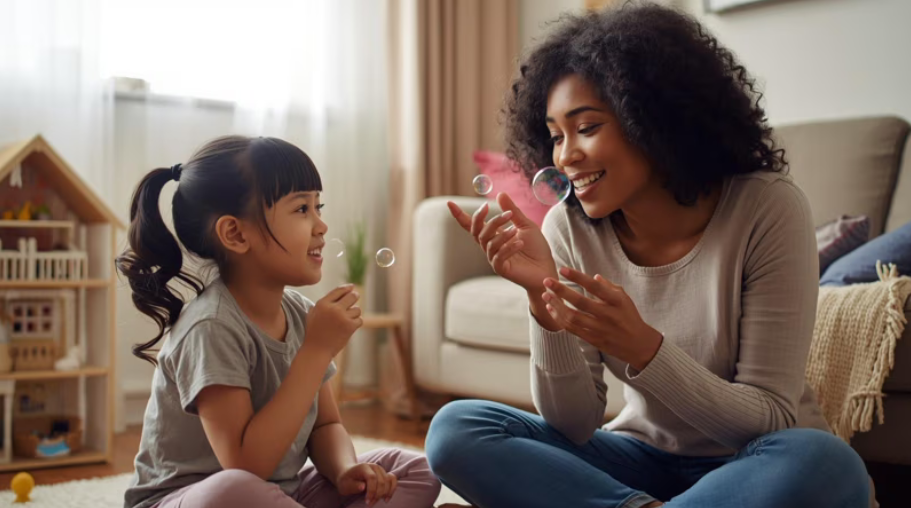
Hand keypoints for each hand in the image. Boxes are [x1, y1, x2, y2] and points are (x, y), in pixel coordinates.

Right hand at [305, 284, 362, 357]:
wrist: (316, 350)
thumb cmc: (314, 333)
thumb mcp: (312, 314)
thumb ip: (322, 303)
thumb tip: (336, 293)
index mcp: (323, 304)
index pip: (339, 290)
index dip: (347, 288)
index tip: (352, 287)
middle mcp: (333, 308)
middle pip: (352, 296)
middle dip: (355, 296)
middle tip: (355, 297)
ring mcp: (342, 317)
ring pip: (357, 309)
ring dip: (355, 313)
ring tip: (348, 319)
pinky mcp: (350, 326)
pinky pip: (360, 319)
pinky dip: (357, 323)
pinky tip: (350, 326)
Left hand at [336, 463, 397, 505]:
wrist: (348, 475)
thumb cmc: (346, 481)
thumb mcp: (345, 485)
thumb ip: (353, 486)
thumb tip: (363, 487)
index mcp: (364, 467)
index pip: (372, 478)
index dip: (371, 491)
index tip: (367, 502)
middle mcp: (374, 466)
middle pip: (381, 480)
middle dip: (377, 495)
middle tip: (370, 504)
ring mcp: (381, 469)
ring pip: (388, 481)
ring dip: (385, 493)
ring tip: (377, 501)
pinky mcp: (384, 474)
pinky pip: (393, 479)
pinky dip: (392, 489)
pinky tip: (386, 498)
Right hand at [448, 192, 556, 291]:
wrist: (547, 268)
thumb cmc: (537, 248)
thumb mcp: (526, 225)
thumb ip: (512, 211)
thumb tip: (500, 194)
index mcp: (494, 236)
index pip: (472, 225)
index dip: (460, 215)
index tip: (449, 203)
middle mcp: (491, 247)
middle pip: (479, 232)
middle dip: (489, 221)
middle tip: (507, 214)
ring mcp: (494, 259)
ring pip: (489, 243)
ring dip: (502, 235)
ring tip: (516, 231)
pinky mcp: (501, 269)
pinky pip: (498, 256)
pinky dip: (508, 248)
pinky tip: (520, 243)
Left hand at [542, 267, 662, 369]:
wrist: (639, 345)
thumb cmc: (629, 317)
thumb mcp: (624, 298)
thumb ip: (609, 286)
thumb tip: (593, 276)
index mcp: (617, 301)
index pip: (595, 286)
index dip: (578, 277)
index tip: (562, 269)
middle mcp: (608, 315)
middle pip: (580, 302)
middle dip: (561, 290)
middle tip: (547, 281)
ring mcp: (600, 329)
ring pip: (573, 317)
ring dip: (556, 305)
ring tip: (545, 295)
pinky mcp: (593, 340)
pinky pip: (572, 329)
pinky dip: (559, 318)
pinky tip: (551, 309)